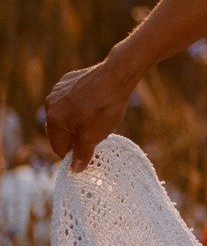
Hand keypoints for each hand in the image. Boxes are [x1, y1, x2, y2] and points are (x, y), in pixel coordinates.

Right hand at [41, 54, 141, 173]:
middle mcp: (50, 104)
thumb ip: (82, 153)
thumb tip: (74, 169)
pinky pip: (72, 100)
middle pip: (60, 130)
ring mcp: (58, 90)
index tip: (86, 158)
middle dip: (75, 137)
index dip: (73, 155)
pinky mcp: (69, 80)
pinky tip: (96, 105)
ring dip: (78, 122)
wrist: (117, 75)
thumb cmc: (104, 107)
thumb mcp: (94, 136)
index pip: (59, 147)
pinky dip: (80, 106)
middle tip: (94, 140)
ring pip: (66, 114)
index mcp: (53, 120)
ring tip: (97, 122)